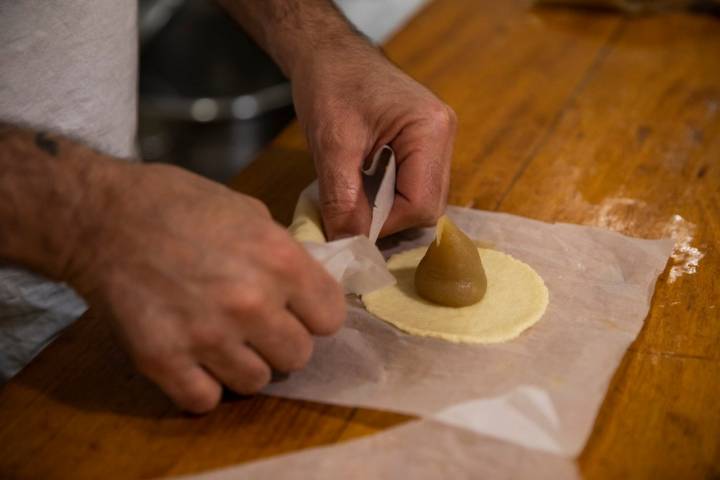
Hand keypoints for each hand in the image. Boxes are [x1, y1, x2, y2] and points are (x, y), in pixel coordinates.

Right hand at [68, 162, 344, 412]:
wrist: (102, 216)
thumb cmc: (178, 203)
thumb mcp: (248, 212)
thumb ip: (282, 253)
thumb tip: (303, 287)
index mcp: (279, 260)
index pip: (331, 318)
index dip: (314, 313)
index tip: (296, 309)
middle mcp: (251, 303)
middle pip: (299, 356)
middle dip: (280, 340)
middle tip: (255, 324)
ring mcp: (207, 336)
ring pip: (256, 382)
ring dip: (243, 365)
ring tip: (221, 340)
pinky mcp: (164, 361)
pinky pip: (205, 400)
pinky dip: (202, 385)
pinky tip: (193, 359)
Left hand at [292, 41, 455, 239]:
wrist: (327, 52)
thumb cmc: (330, 85)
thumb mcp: (332, 145)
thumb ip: (343, 198)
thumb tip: (348, 244)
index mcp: (430, 130)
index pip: (422, 203)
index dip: (386, 225)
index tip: (351, 228)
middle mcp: (444, 136)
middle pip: (428, 205)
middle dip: (388, 220)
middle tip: (350, 220)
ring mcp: (436, 140)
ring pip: (422, 199)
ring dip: (387, 211)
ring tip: (354, 203)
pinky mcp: (423, 145)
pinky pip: (413, 185)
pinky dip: (387, 198)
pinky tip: (363, 190)